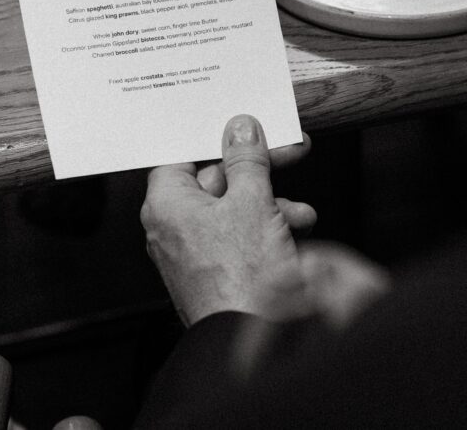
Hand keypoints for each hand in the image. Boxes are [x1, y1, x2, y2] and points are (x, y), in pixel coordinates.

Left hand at [141, 115, 313, 325]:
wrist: (252, 338)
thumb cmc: (241, 278)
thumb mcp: (252, 201)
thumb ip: (247, 160)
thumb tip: (241, 129)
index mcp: (166, 204)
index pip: (182, 155)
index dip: (215, 140)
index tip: (243, 131)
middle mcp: (171, 228)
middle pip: (213, 181)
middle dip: (257, 173)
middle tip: (287, 153)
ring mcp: (192, 253)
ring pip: (231, 210)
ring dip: (270, 204)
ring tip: (300, 213)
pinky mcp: (214, 272)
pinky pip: (236, 237)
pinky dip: (265, 229)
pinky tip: (295, 232)